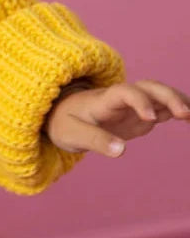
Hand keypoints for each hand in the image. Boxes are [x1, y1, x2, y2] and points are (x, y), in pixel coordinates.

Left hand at [45, 79, 189, 156]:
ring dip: (177, 100)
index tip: (149, 118)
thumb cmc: (64, 123)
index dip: (138, 100)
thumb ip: (95, 140)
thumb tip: (121, 150)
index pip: (123, 92)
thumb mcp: (72, 133)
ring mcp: (131, 106)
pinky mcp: (138, 115)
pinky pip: (161, 108)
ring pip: (158, 94)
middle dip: (167, 96)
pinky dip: (177, 110)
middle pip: (147, 87)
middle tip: (185, 113)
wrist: (59, 115)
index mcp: (102, 100)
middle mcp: (120, 99)